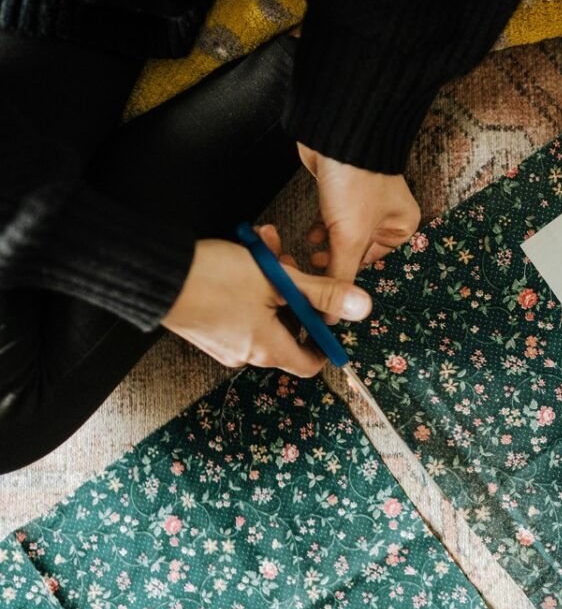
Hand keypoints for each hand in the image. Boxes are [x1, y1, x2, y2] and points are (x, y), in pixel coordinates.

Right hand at [162, 225, 371, 376]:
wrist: (152, 274)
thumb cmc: (212, 279)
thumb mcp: (278, 280)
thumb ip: (322, 294)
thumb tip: (362, 306)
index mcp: (267, 349)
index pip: (309, 362)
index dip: (324, 341)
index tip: (326, 315)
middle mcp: (246, 353)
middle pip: (288, 327)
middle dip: (295, 291)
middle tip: (289, 262)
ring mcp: (224, 342)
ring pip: (264, 310)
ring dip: (272, 279)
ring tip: (264, 246)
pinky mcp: (208, 327)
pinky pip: (241, 310)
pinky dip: (250, 284)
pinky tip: (245, 253)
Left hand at [298, 143, 420, 285]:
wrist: (336, 136)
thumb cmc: (356, 181)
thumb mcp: (350, 236)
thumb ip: (341, 275)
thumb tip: (333, 314)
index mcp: (403, 228)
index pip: (374, 265)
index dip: (350, 278)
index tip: (330, 289)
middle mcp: (388, 217)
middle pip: (358, 253)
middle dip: (336, 261)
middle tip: (318, 270)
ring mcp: (364, 205)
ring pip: (342, 239)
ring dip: (326, 247)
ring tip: (313, 252)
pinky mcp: (342, 194)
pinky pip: (332, 223)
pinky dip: (321, 230)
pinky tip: (313, 232)